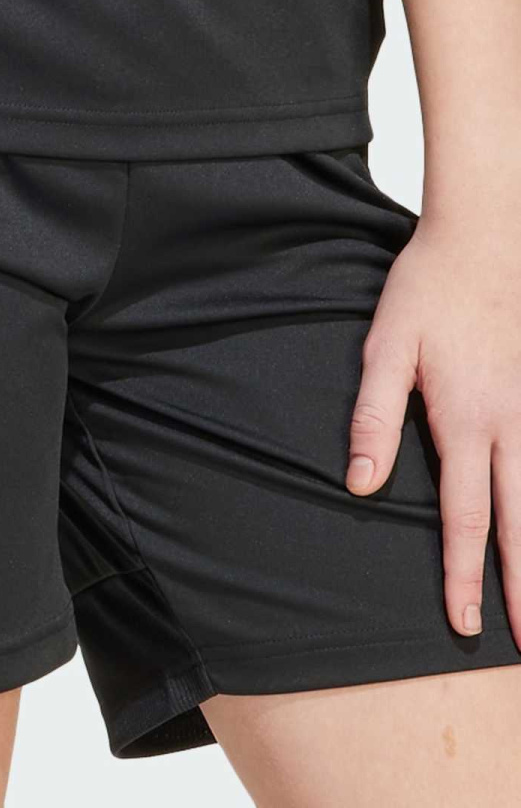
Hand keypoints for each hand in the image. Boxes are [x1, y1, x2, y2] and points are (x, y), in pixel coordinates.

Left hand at [345, 202, 520, 635]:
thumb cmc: (427, 290)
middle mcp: (511, 425)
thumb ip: (373, 416)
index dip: (464, 575)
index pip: (465, 516)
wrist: (483, 240)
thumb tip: (359, 483)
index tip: (463, 622)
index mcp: (466, 419)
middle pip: (520, 523)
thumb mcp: (385, 346)